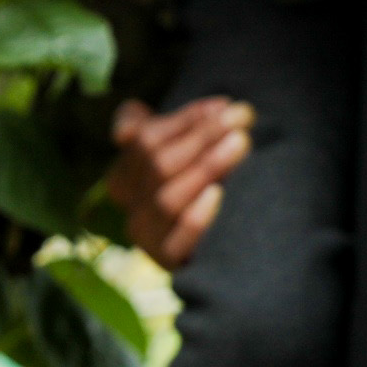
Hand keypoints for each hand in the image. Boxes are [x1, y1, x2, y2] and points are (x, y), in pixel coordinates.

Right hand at [106, 95, 250, 270]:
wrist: (218, 241)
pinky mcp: (167, 261)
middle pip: (158, 164)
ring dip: (207, 167)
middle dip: (203, 136)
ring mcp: (145, 234)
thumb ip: (153, 126)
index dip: (186, 119)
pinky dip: (196, 217)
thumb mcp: (176, 148)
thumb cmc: (197, 180)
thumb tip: (130, 121)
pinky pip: (177, 241)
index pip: (145, 139)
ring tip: (241, 143)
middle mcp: (128, 204)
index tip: (224, 105)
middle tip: (242, 118)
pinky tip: (219, 194)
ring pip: (168, 199)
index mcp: (123, 173)